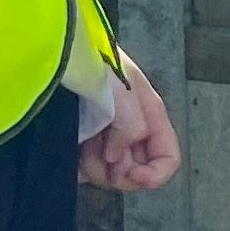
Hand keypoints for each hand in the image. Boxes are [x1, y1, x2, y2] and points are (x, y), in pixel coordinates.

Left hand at [79, 52, 182, 191]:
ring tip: (83, 148)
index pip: (168, 158)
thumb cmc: (95, 65)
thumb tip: (117, 156)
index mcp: (149, 117)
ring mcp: (107, 138)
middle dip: (120, 173)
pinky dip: (81, 166)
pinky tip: (73, 149)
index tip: (132, 175)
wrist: (61, 55)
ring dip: (98, 169)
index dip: (155, 174)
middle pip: (138, 171)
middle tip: (100, 159)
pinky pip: (88, 169)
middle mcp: (132, 130)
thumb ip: (133, 128)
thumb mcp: (123, 92)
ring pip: (112, 174)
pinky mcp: (83, 143)